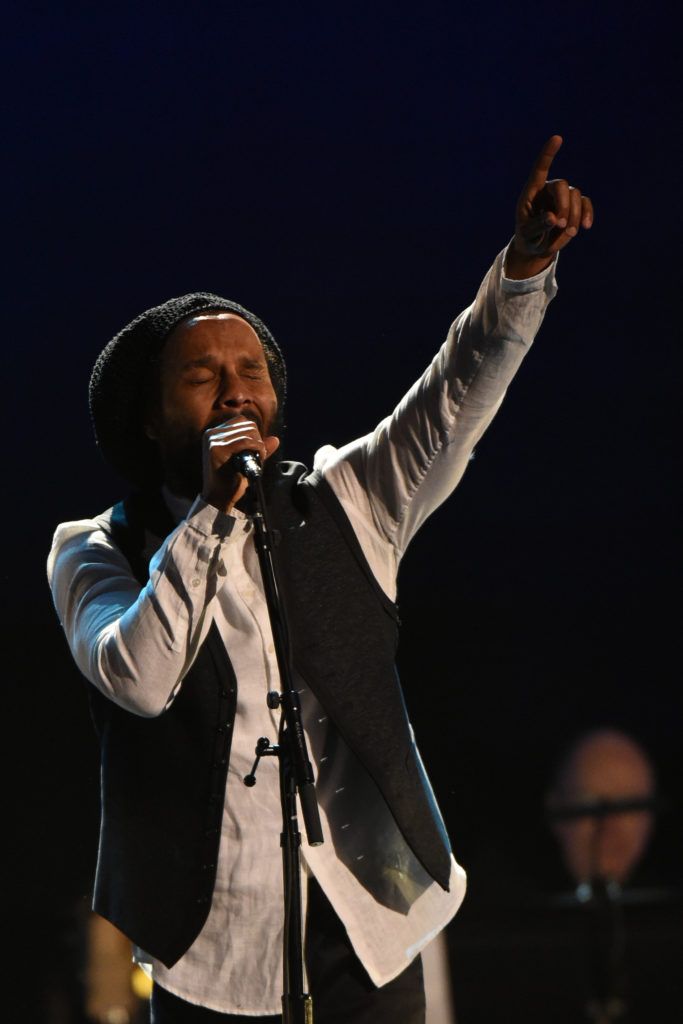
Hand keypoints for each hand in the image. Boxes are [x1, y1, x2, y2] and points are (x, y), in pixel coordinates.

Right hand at [201, 415, 279, 511]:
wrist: (220, 498)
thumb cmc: (232, 480)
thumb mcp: (247, 461)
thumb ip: (259, 448)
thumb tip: (275, 439)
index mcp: (215, 433)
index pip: (241, 422)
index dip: (254, 434)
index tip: (257, 450)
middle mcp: (212, 434)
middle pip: (246, 424)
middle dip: (258, 439)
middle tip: (259, 456)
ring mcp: (213, 440)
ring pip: (248, 431)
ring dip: (259, 444)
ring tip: (257, 459)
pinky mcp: (217, 449)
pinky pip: (244, 441)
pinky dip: (256, 447)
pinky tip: (258, 457)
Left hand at [506, 135, 593, 278]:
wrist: (537, 248)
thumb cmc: (528, 238)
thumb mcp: (527, 236)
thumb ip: (537, 227)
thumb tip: (554, 218)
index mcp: (532, 192)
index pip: (540, 169)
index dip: (548, 154)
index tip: (557, 138)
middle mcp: (548, 189)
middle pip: (562, 186)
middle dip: (564, 206)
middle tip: (561, 225)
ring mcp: (563, 196)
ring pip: (575, 195)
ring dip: (574, 215)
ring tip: (568, 234)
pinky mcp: (575, 206)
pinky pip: (586, 203)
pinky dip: (587, 214)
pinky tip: (586, 226)